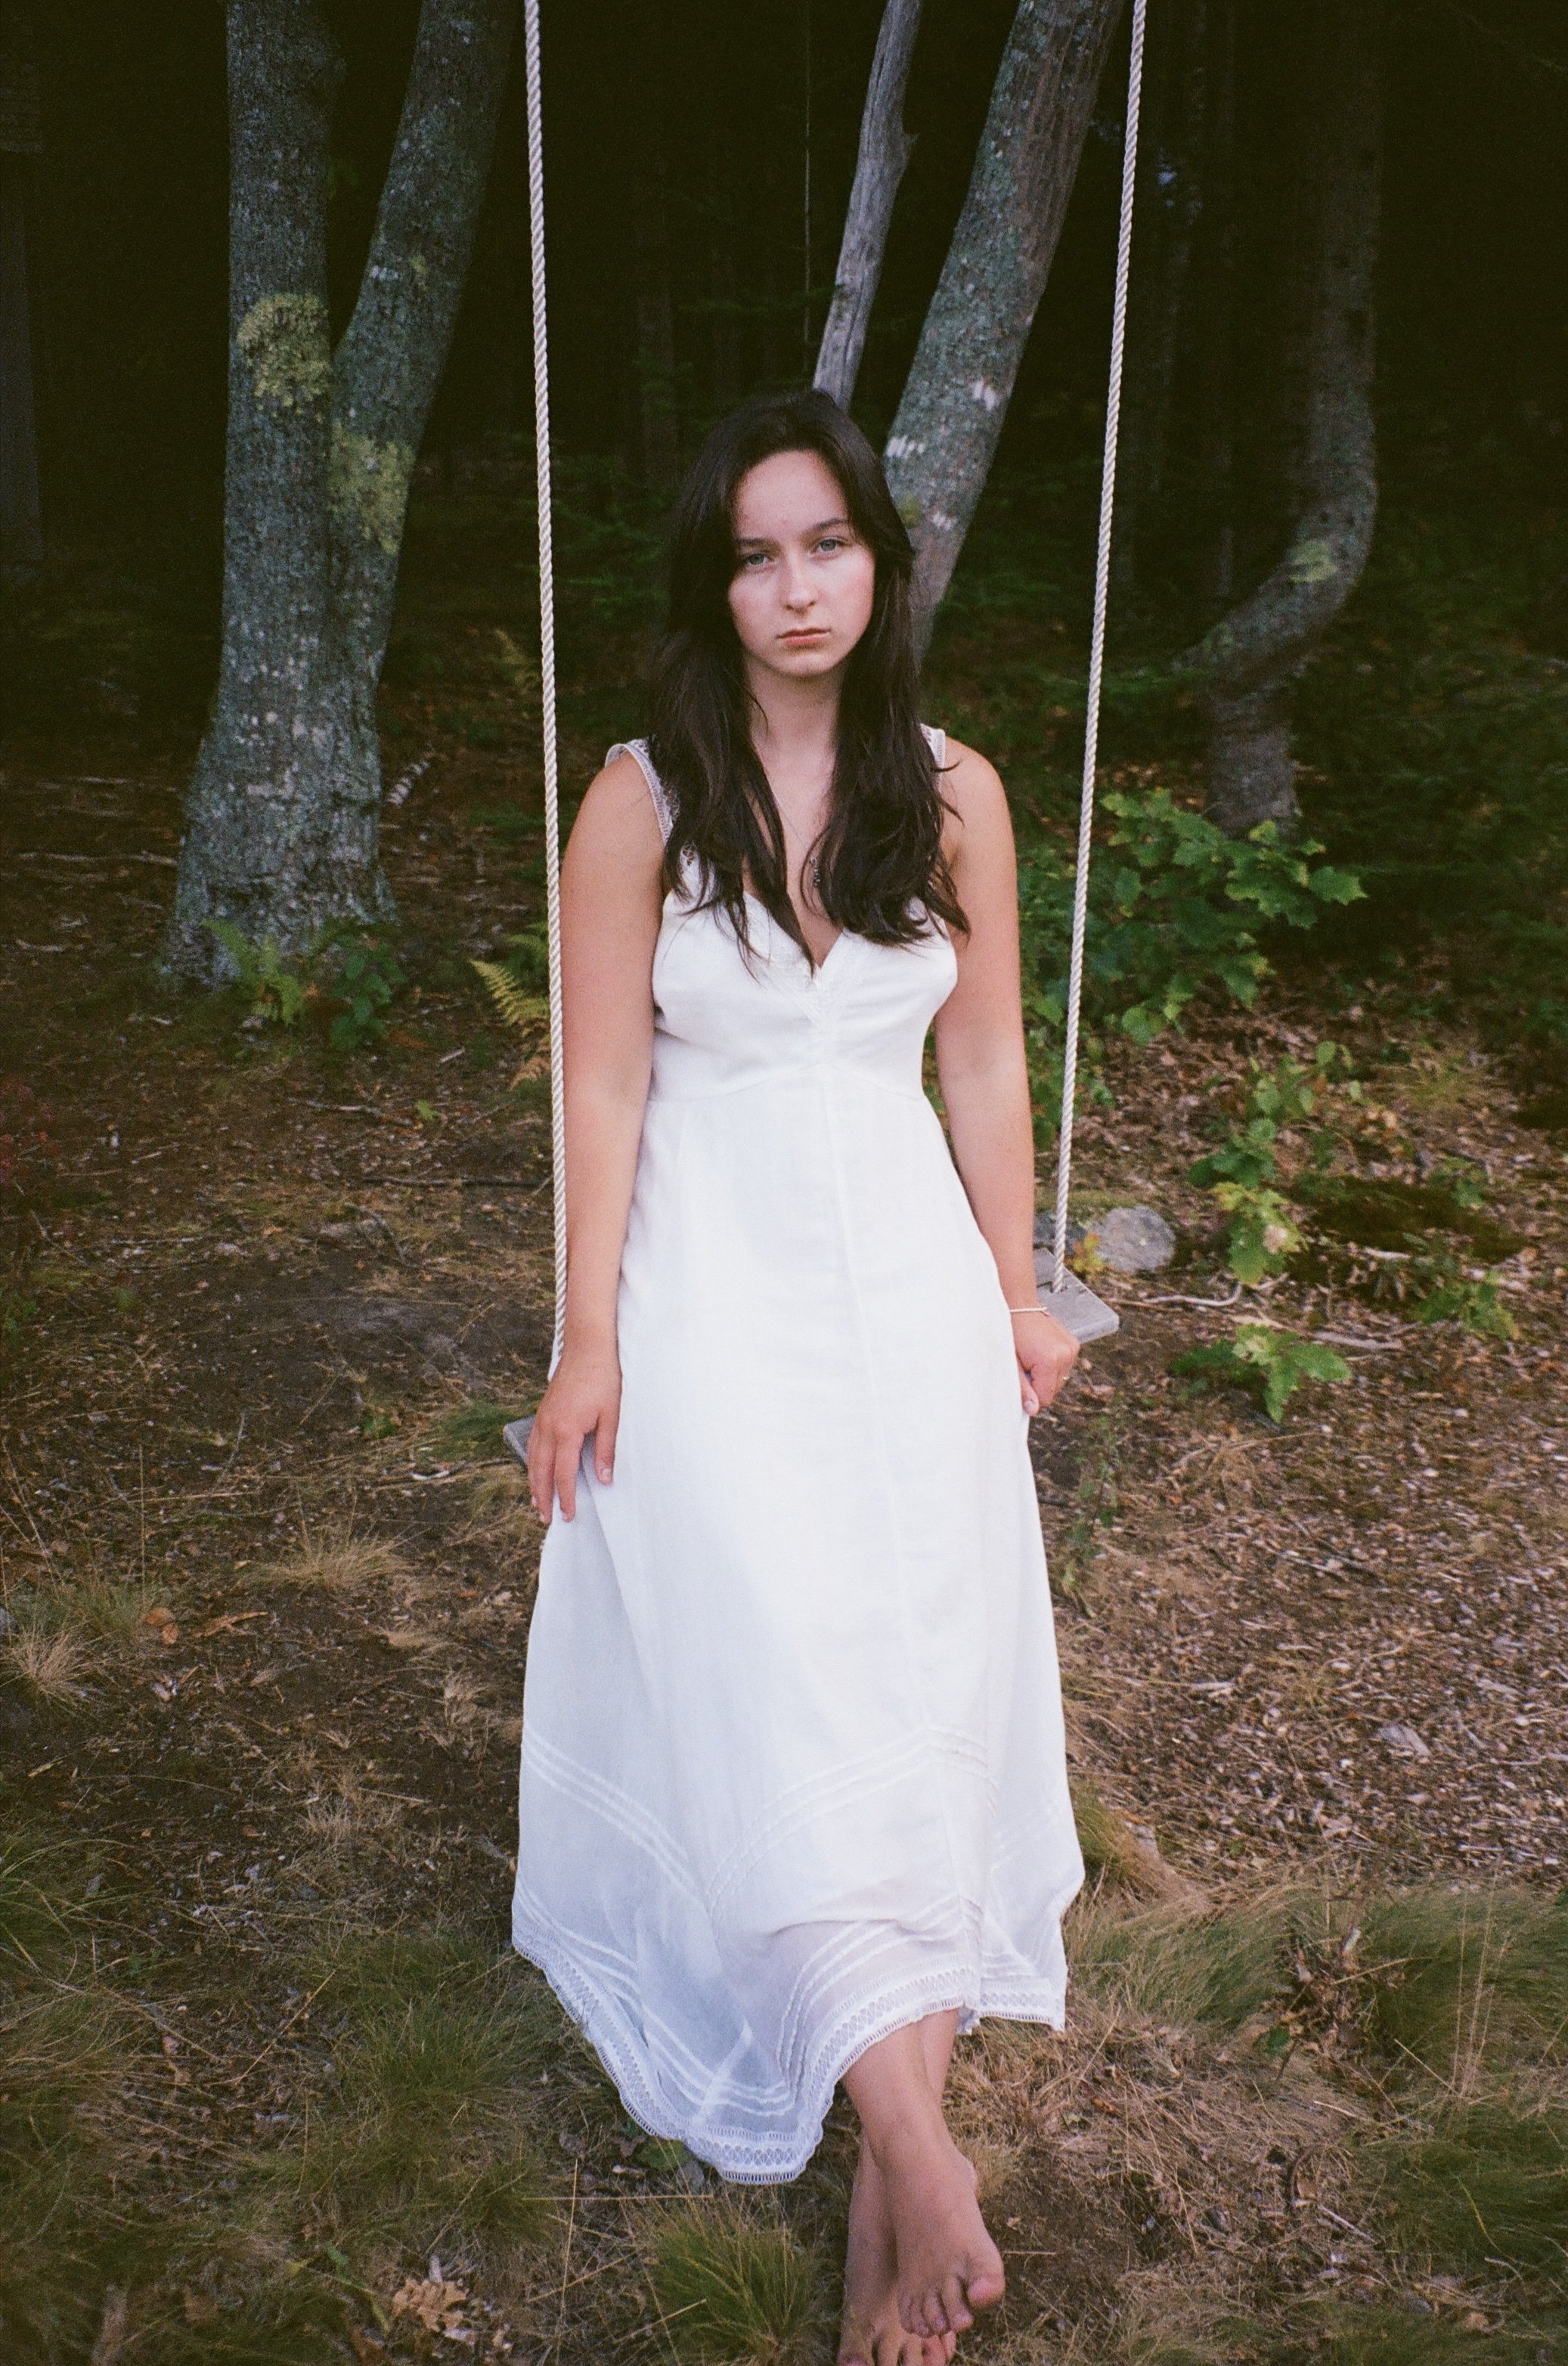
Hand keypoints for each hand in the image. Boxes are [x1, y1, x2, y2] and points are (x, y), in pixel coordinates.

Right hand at [526, 1338, 621, 1521]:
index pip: (563, 1474)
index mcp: (565, 1431)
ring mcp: (542, 1418)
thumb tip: (604, 1479)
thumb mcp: (611, 1416)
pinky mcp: (543, 1410)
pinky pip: (533, 1443)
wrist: (588, 1347)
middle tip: (546, 1518)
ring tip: (536, 1502)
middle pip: (541, 1471)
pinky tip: (536, 1468)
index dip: (565, 1498)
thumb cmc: (603, 1378)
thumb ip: (606, 1449)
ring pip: (533, 1458)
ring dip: (534, 1482)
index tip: (568, 1516)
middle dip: (543, 1497)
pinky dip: (532, 1461)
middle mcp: (548, 1427)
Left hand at [1010, 1307, 1078, 1415]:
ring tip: (1032, 1357)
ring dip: (1046, 1375)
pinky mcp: (1073, 1345)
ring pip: (1060, 1379)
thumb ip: (1022, 1388)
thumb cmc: (1010, 1330)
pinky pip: (1064, 1366)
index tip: (1021, 1381)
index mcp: (1049, 1361)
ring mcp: (1071, 1349)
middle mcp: (1065, 1355)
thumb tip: (1032, 1409)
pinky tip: (1041, 1352)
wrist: (1019, 1304)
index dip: (1031, 1396)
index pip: (1045, 1398)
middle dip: (1038, 1384)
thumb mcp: (1011, 1363)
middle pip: (1054, 1390)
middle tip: (1024, 1366)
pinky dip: (1053, 1364)